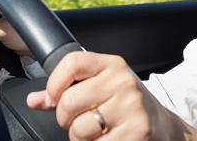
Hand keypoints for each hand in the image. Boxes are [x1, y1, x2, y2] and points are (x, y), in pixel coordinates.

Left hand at [26, 51, 196, 140]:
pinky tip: (108, 139)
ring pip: (78, 130)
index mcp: (113, 65)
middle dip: (65, 119)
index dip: (54, 84)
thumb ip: (66, 92)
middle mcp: (124, 82)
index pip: (72, 63)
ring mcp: (132, 108)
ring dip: (79, 138)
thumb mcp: (100, 88)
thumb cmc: (124, 106)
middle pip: (68, 102)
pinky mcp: (136, 133)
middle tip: (78, 120)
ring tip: (96, 132)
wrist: (163, 128)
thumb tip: (33, 100)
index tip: (53, 98)